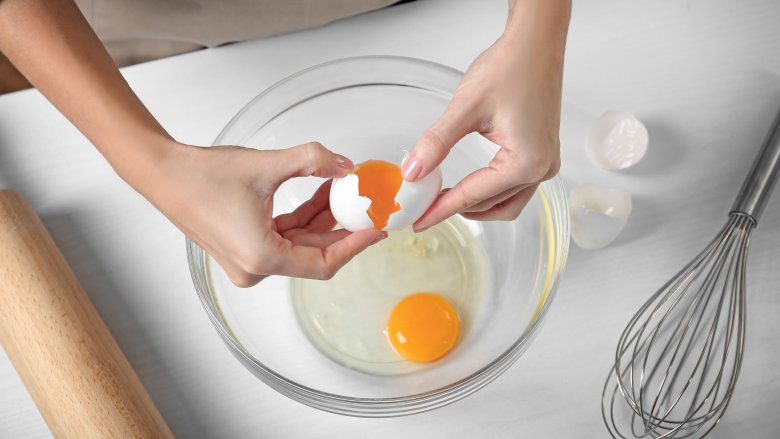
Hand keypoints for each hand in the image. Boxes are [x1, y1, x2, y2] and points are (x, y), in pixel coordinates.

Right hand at [142, 141, 384, 286]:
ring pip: (299, 244)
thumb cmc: (201, 176)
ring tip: (341, 188)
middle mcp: (255, 268)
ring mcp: (248, 261)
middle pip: (313, 254)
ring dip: (322, 218)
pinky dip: (302, 218)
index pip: (323, 264)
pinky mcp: (244, 249)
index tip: (375, 230)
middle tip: (365, 206)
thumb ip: (312, 160)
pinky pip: (283, 237)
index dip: (354, 246)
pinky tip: (319, 191)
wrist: (162, 173)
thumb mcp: (267, 164)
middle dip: (341, 227)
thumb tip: (344, 164)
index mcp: (262, 258)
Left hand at [401, 12, 566, 230]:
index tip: (418, 222)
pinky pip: (515, 187)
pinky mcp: (542, 152)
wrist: (535, 43)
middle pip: (492, 205)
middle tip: (423, 210)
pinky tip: (470, 185)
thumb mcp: (465, 109)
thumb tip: (413, 172)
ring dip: (476, 205)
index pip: (474, 196)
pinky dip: (490, 191)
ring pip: (506, 202)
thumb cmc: (510, 67)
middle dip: (456, 209)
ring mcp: (545, 162)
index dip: (441, 210)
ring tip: (443, 201)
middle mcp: (542, 168)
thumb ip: (436, 143)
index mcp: (527, 163)